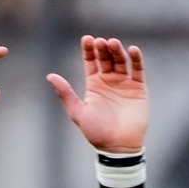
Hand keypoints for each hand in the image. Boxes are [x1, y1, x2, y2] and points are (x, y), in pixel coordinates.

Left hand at [46, 35, 148, 154]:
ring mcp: (124, 83)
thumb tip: (50, 76)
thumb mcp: (78, 113)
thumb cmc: (97, 133)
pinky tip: (132, 50)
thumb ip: (65, 94)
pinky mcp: (139, 88)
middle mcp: (109, 81)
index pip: (91, 61)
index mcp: (94, 84)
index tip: (87, 39)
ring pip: (121, 61)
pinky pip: (138, 70)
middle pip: (106, 57)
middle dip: (103, 48)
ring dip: (117, 50)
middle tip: (101, 42)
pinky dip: (136, 59)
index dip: (89, 49)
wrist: (118, 147)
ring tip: (113, 43)